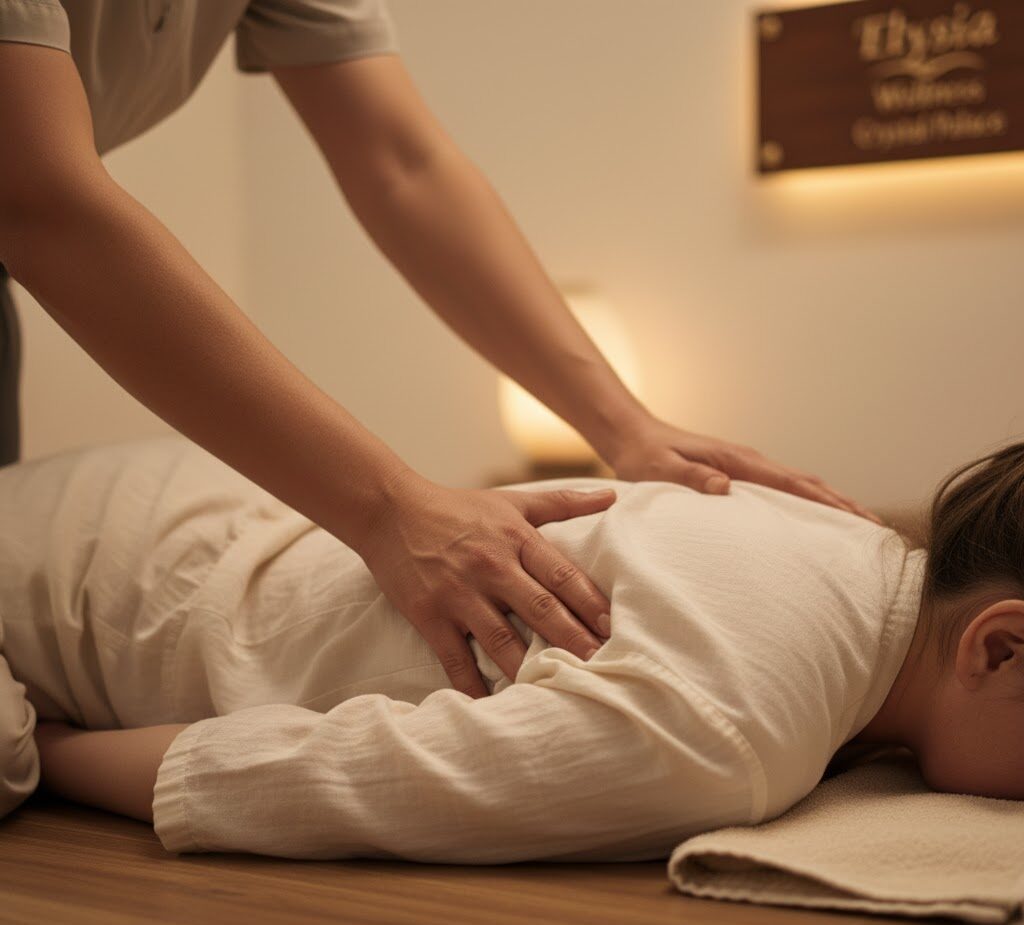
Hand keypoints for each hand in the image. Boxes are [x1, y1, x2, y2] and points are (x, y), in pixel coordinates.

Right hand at [358, 474, 615, 697]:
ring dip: (530, 667)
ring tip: (557, 691)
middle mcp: (491, 567)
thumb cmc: (457, 508)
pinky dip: (472, 685)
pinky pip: (456, 658)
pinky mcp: (430, 616)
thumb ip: (563, 502)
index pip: (561, 573)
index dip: (590, 602)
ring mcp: (459, 594)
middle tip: (602, 667)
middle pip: (540, 609)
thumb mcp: (512, 501)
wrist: (390, 511)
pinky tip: (491, 706)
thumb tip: (612, 497)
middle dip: (573, 640)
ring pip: (502, 639)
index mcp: (515, 539)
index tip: (615, 628)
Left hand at [605, 415, 882, 523]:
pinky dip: (806, 504)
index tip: (860, 519)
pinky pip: (781, 491)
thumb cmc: (644, 456)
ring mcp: (746, 467)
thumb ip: (689, 477)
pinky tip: (813, 524)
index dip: (828, 502)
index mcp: (736, 460)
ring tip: (860, 532)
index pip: (793, 484)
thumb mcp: (660, 469)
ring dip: (830, 506)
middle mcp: (748, 461)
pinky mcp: (738, 474)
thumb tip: (726, 487)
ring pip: (799, 486)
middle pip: (808, 484)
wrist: (631, 436)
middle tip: (878, 532)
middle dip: (844, 506)